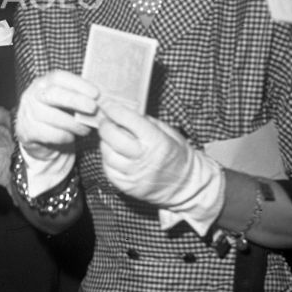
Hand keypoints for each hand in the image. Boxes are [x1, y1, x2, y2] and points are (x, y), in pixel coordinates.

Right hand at [15, 71, 97, 160]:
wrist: (38, 137)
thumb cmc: (58, 114)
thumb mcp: (67, 102)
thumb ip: (81, 97)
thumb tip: (105, 98)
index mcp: (44, 83)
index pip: (59, 77)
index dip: (78, 84)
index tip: (96, 93)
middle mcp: (33, 95)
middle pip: (53, 94)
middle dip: (76, 100)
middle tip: (93, 108)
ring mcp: (28, 113)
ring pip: (52, 116)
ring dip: (73, 123)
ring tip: (86, 128)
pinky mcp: (28, 131)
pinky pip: (50, 134)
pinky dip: (64, 136)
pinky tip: (71, 136)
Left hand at [95, 99, 223, 213]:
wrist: (185, 186)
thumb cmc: (177, 156)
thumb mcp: (168, 132)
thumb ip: (146, 122)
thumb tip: (124, 112)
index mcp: (156, 141)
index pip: (128, 120)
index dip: (113, 109)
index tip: (107, 104)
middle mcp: (143, 158)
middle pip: (112, 136)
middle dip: (105, 125)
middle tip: (107, 121)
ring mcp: (133, 175)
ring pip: (106, 153)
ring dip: (106, 142)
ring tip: (113, 139)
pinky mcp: (127, 187)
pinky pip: (107, 169)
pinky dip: (108, 159)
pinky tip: (116, 155)